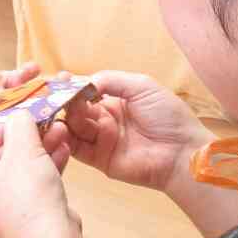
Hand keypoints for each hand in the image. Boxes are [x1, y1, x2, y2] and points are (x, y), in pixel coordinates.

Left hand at [0, 110, 74, 237]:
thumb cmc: (28, 196)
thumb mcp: (23, 150)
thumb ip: (19, 126)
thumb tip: (19, 116)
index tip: (11, 125)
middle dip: (22, 139)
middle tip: (39, 123)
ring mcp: (4, 212)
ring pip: (19, 171)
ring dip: (39, 149)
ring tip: (58, 131)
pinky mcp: (26, 218)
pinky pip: (32, 185)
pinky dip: (45, 167)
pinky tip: (64, 150)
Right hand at [45, 71, 215, 193]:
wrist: (182, 152)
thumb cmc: (168, 116)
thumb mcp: (141, 86)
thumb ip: (110, 80)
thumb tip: (83, 82)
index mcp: (114, 101)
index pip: (85, 91)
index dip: (71, 85)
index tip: (60, 78)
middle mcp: (104, 120)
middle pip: (75, 108)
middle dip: (64, 100)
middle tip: (54, 94)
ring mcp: (101, 140)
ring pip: (73, 126)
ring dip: (65, 116)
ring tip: (61, 108)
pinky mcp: (99, 159)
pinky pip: (76, 148)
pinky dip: (65, 138)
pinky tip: (61, 127)